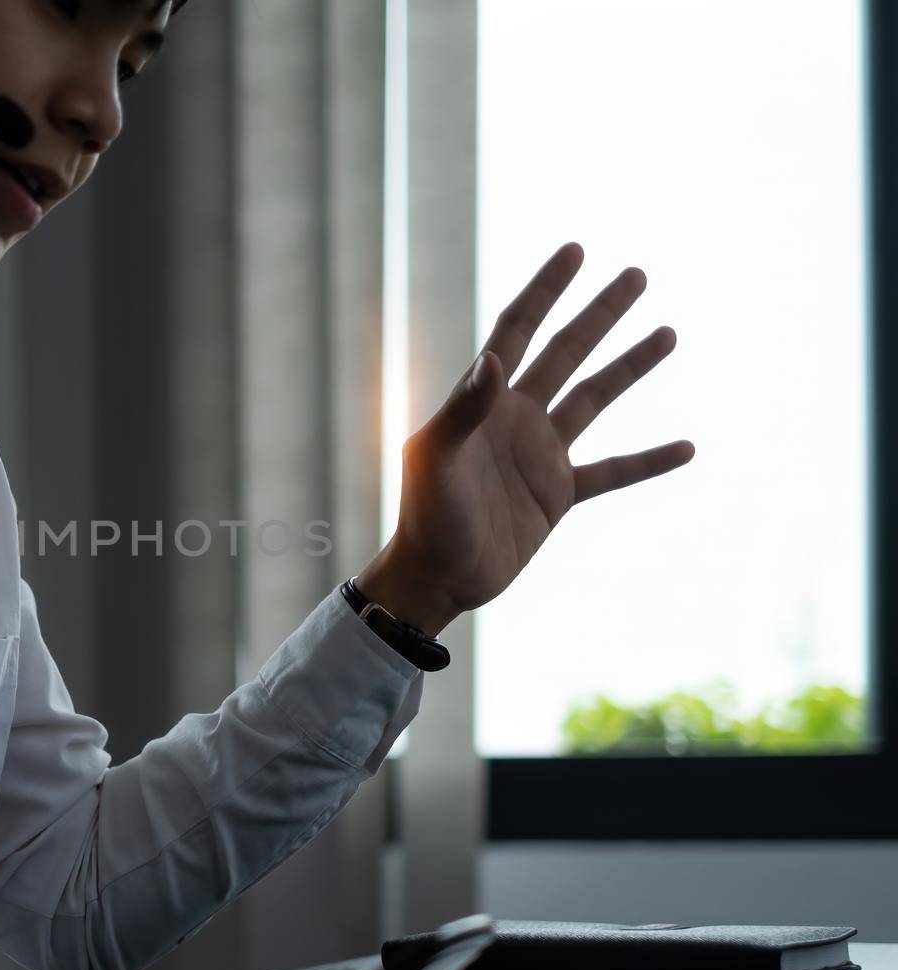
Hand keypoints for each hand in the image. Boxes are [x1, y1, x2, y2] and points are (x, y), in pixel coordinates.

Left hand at [358, 242, 693, 634]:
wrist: (438, 576)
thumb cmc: (425, 516)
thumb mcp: (435, 460)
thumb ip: (462, 410)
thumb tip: (493, 360)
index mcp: (483, 401)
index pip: (518, 330)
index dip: (545, 290)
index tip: (576, 250)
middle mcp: (516, 418)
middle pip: (566, 352)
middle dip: (599, 313)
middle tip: (636, 274)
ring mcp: (541, 455)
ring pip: (595, 399)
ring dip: (630, 367)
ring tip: (668, 333)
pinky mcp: (559, 495)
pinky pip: (614, 472)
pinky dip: (649, 460)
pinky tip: (689, 447)